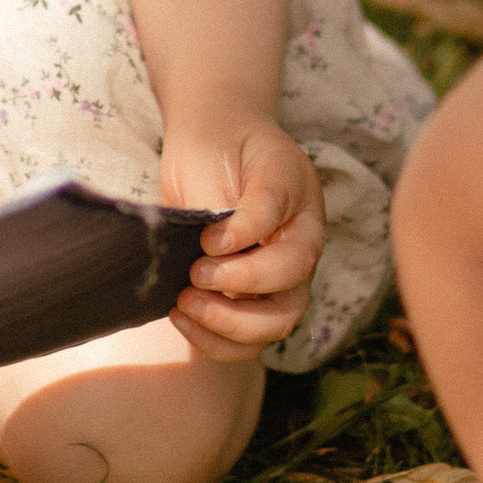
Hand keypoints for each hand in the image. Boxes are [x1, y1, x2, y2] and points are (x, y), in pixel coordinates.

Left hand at [159, 115, 323, 354]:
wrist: (216, 141)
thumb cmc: (221, 145)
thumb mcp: (225, 152)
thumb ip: (229, 205)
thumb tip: (222, 247)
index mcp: (300, 210)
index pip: (287, 245)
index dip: (247, 246)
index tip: (209, 240)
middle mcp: (297, 251)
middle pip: (290, 300)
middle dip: (240, 298)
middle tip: (195, 277)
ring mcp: (278, 280)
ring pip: (273, 328)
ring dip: (227, 327)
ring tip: (183, 304)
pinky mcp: (251, 299)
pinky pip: (246, 340)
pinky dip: (215, 340)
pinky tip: (181, 317)